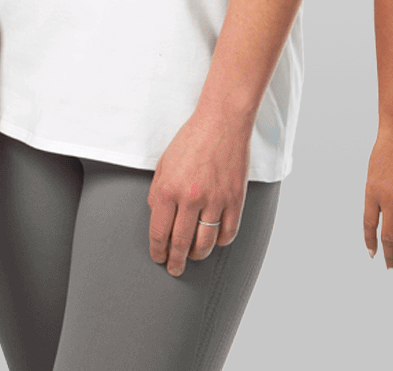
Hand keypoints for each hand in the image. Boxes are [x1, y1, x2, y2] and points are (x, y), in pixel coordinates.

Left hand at [148, 104, 253, 276]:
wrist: (222, 122)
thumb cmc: (192, 140)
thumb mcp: (163, 164)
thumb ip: (157, 193)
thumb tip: (158, 218)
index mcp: (168, 189)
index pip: (159, 233)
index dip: (158, 252)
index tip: (159, 258)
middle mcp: (190, 198)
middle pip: (181, 244)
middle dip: (175, 262)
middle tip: (174, 269)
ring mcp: (215, 200)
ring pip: (205, 244)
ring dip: (197, 256)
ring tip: (194, 257)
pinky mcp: (235, 199)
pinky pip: (228, 233)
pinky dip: (220, 242)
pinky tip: (215, 241)